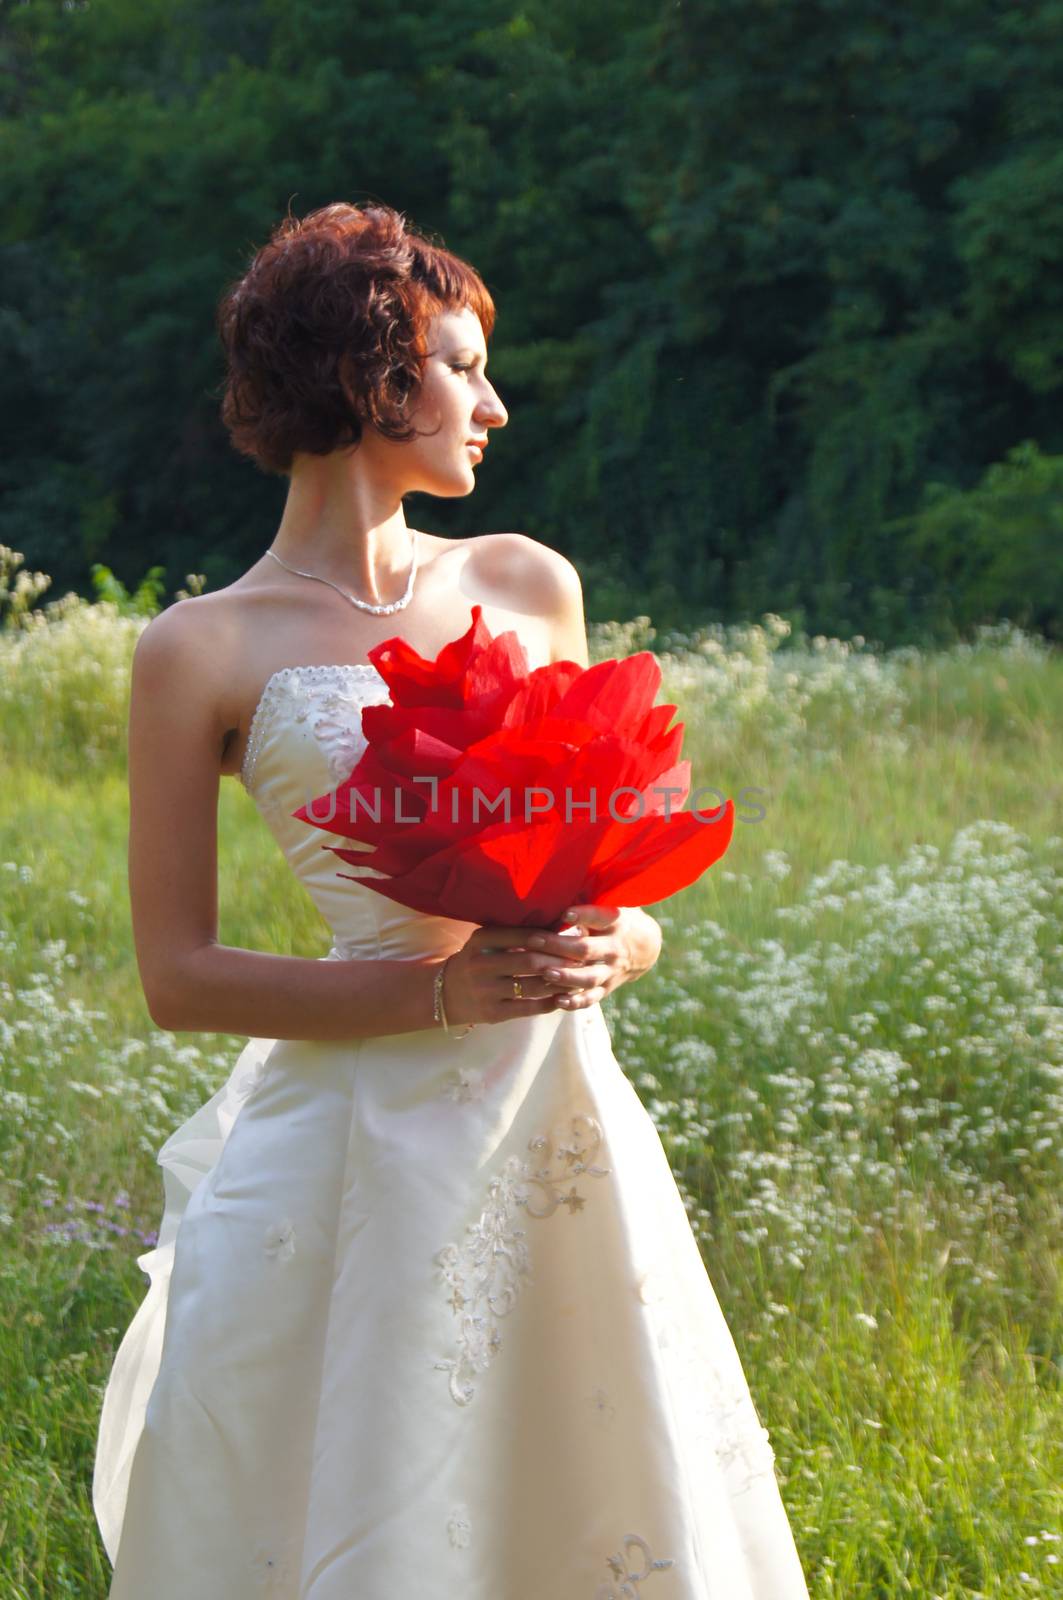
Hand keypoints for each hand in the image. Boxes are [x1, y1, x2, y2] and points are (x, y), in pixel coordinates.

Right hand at [437, 922, 577, 1027]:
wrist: (446, 992)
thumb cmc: (478, 960)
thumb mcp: (487, 941)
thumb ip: (515, 933)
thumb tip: (559, 924)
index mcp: (481, 940)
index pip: (523, 935)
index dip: (550, 938)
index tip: (571, 939)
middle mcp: (481, 964)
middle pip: (530, 961)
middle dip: (559, 961)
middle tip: (581, 960)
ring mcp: (486, 990)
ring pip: (532, 986)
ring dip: (559, 983)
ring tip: (577, 978)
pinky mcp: (492, 1013)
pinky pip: (528, 1008)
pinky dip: (549, 1003)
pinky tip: (563, 998)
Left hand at [521, 903, 662, 1010]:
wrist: (646, 947)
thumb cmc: (617, 917)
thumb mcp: (612, 902)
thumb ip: (589, 897)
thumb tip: (558, 880)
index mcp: (616, 921)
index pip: (600, 917)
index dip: (583, 914)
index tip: (565, 912)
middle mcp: (615, 947)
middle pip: (587, 949)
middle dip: (560, 946)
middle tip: (534, 941)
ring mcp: (612, 970)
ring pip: (589, 977)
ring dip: (567, 977)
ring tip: (545, 973)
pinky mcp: (608, 987)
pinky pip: (592, 998)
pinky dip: (576, 1002)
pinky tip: (557, 1001)